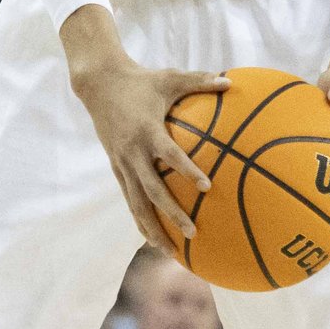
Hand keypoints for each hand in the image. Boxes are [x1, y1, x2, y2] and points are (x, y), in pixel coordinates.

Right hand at [69, 55, 227, 252]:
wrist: (98, 84)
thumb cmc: (140, 80)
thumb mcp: (170, 77)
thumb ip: (200, 81)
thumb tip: (231, 81)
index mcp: (147, 130)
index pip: (170, 155)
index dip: (187, 170)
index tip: (207, 187)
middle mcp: (133, 151)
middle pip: (152, 191)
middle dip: (172, 214)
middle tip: (193, 232)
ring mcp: (122, 162)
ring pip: (137, 202)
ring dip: (152, 228)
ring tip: (170, 251)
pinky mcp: (115, 167)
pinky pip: (129, 198)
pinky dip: (139, 218)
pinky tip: (151, 237)